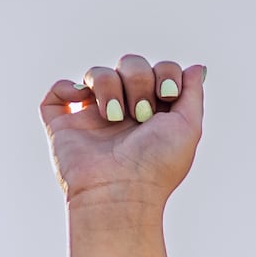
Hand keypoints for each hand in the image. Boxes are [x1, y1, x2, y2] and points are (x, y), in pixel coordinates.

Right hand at [39, 54, 206, 215]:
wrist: (119, 192)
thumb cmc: (156, 166)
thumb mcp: (188, 128)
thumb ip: (193, 94)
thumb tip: (196, 68)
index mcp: (154, 113)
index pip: (159, 70)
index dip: (165, 73)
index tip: (167, 95)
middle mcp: (124, 112)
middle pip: (130, 64)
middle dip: (139, 80)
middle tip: (141, 113)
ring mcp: (93, 117)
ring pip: (98, 73)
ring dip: (110, 87)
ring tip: (114, 117)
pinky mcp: (64, 124)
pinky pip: (59, 90)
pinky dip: (67, 87)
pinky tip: (82, 102)